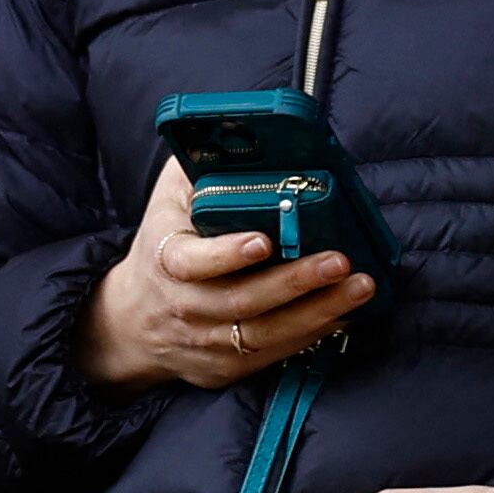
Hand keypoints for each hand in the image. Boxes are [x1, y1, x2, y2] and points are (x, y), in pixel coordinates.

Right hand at [80, 158, 374, 390]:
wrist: (132, 320)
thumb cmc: (165, 242)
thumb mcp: (170, 199)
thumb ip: (201, 163)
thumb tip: (243, 126)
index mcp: (166, 260)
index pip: (192, 262)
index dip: (227, 254)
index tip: (265, 240)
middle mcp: (184, 306)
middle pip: (241, 301)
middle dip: (294, 282)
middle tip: (340, 260)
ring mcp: (205, 341)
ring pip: (264, 333)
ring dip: (318, 311)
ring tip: (361, 286)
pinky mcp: (226, 366)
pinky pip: (274, 354)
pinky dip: (312, 334)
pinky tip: (346, 312)